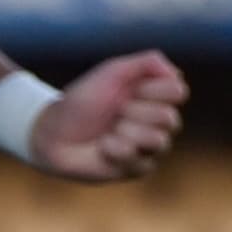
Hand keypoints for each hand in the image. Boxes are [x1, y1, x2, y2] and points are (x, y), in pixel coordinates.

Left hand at [27, 50, 188, 183]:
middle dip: (135, 111)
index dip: (153, 90)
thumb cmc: (81, 101)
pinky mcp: (139, 168)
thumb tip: (177, 74)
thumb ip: (147, 63)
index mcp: (154, 95)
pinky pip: (141, 160)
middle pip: (169, 118)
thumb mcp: (112, 71)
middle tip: (114, 111)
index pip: (178, 91)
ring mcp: (149, 147)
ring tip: (108, 131)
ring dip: (126, 131)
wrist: (54, 133)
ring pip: (158, 140)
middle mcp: (156, 121)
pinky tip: (103, 147)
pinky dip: (116, 149)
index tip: (130, 89)